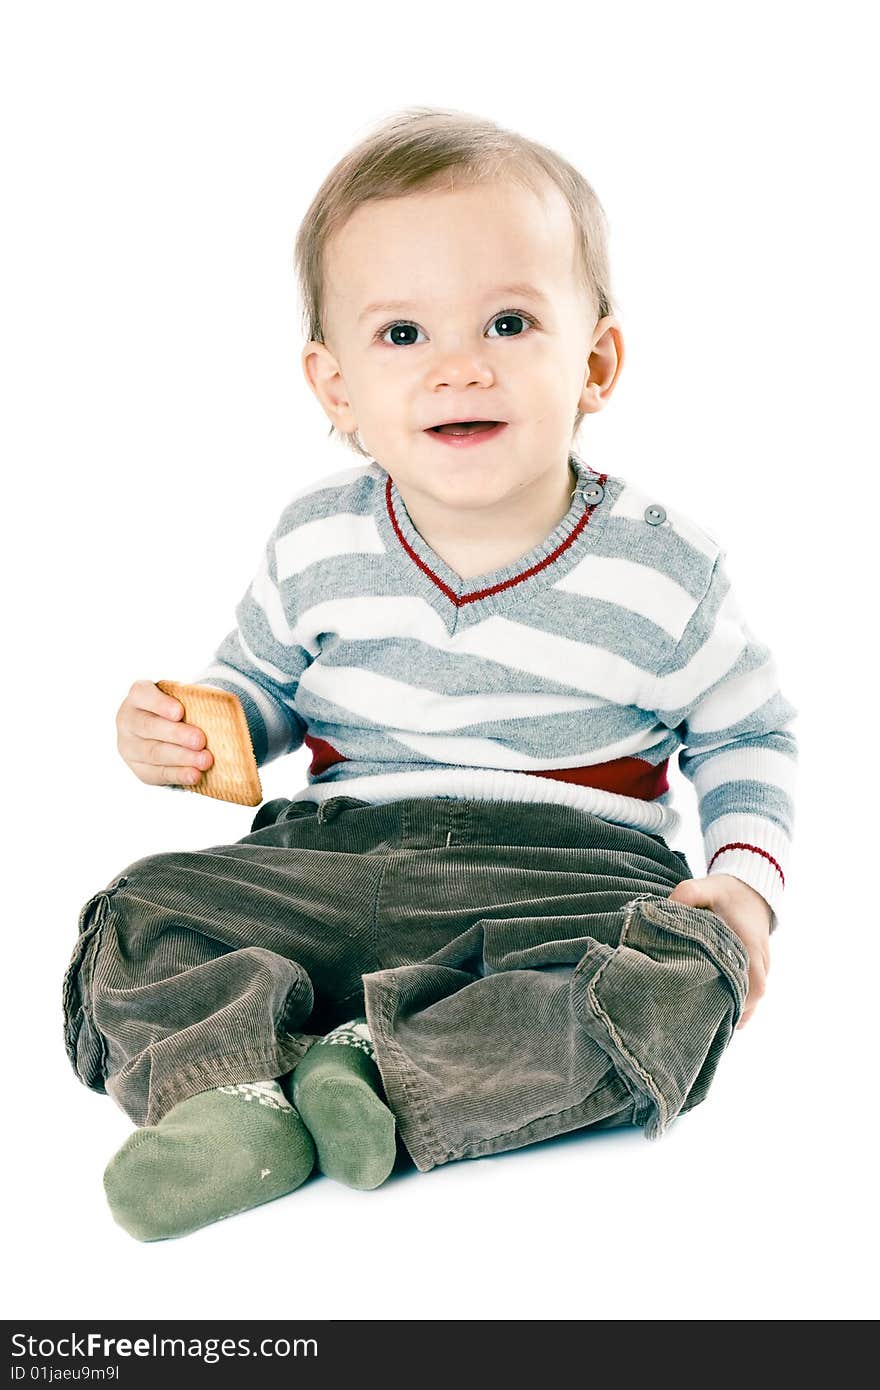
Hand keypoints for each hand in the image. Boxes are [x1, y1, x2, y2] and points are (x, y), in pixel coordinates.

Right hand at [116, 679, 213, 787]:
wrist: (169, 731)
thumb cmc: (183, 708)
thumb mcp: (185, 698)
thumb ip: (196, 700)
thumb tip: (223, 706)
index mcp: (139, 695)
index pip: (142, 694)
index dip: (160, 704)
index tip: (180, 712)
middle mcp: (128, 719)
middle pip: (149, 727)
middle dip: (177, 734)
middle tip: (200, 740)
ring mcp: (129, 746)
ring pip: (153, 752)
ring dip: (182, 757)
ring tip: (205, 760)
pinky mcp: (139, 768)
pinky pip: (157, 773)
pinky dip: (178, 774)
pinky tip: (195, 775)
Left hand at [667, 874, 770, 1029]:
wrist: (750, 891)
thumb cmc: (725, 893)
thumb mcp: (704, 886)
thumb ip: (686, 895)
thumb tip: (664, 911)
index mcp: (751, 945)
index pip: (755, 984)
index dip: (739, 1002)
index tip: (711, 1007)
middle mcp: (760, 962)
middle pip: (753, 1000)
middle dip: (728, 1011)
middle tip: (695, 1017)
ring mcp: (760, 969)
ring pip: (751, 1002)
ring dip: (731, 1010)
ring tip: (700, 1017)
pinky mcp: (753, 973)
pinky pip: (748, 997)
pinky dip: (733, 1005)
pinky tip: (710, 1009)